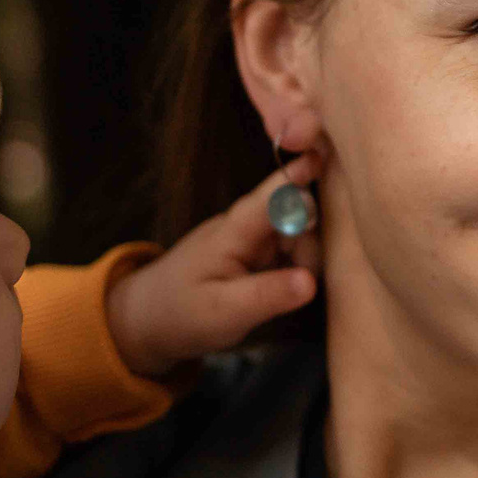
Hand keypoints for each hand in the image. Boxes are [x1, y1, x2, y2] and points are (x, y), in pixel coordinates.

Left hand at [105, 157, 321, 378]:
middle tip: (303, 282)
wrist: (151, 319)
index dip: (301, 175)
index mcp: (235, 230)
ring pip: (301, 233)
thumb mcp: (224, 312)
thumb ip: (268, 296)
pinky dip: (300, 265)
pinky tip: (289, 288)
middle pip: (298, 213)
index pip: (273, 195)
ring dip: (307, 258)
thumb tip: (311, 281)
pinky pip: (293, 248)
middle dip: (312, 241)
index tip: (326, 159)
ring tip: (288, 292)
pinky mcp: (260, 252)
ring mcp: (255, 238)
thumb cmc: (182, 312)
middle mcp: (249, 225)